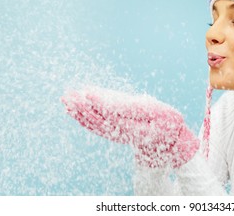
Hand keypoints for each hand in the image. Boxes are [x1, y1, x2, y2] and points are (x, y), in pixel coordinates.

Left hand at [61, 86, 199, 167]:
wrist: (167, 140)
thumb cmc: (164, 120)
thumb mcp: (154, 111)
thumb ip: (131, 107)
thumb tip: (114, 101)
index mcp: (138, 128)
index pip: (116, 115)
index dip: (100, 104)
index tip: (87, 93)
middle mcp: (125, 133)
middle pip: (99, 121)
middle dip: (82, 108)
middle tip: (68, 95)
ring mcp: (118, 135)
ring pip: (94, 124)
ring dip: (79, 112)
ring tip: (65, 99)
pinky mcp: (114, 134)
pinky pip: (96, 127)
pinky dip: (83, 118)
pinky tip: (73, 109)